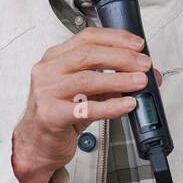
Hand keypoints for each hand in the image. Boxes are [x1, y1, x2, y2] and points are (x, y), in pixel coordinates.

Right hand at [11, 27, 158, 182]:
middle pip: (88, 54)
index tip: (138, 45)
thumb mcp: (86, 92)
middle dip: (121, 57)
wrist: (37, 144)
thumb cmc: (60, 114)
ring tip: (139, 82)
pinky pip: (85, 108)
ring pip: (87, 79)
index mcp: (55, 58)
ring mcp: (47, 92)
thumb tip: (145, 75)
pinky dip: (110, 106)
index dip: (116, 38)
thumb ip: (112, 81)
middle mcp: (48, 70)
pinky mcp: (51, 115)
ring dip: (119, 80)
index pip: (87, 38)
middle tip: (143, 64)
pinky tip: (127, 105)